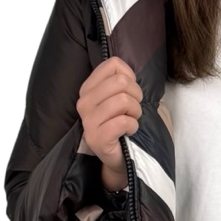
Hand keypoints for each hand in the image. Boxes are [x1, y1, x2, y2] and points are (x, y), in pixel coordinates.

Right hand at [77, 56, 141, 185]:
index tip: (129, 92)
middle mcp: (84, 102)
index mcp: (88, 88)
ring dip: (136, 112)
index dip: (130, 77)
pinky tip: (128, 132)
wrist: (119, 156)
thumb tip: (128, 73)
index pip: (113, 64)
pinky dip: (133, 126)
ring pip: (124, 100)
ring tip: (131, 120)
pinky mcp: (96, 138)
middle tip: (133, 110)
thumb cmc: (122, 123)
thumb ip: (121, 80)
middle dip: (136, 95)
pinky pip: (123, 122)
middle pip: (121, 82)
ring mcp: (88, 121)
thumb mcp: (120, 97)